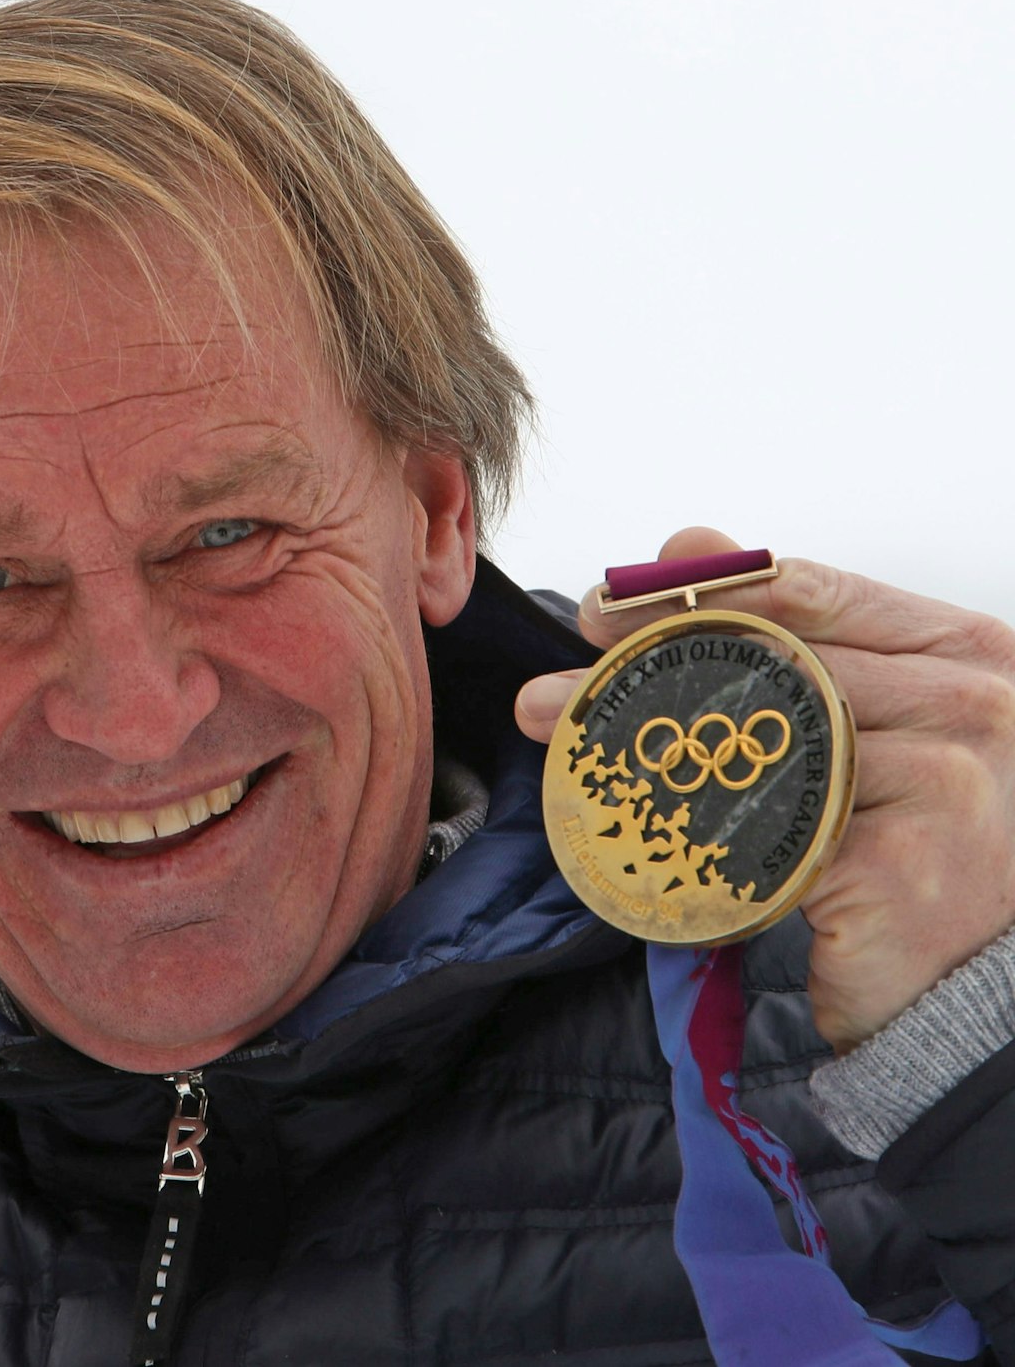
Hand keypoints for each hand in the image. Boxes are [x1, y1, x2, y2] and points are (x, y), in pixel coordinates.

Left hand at [514, 528, 1014, 1050]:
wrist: (986, 983)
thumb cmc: (922, 831)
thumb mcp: (879, 713)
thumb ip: (797, 635)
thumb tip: (688, 542)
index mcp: (964, 649)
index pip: (812, 593)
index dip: (697, 590)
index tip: (605, 603)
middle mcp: (971, 705)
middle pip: (769, 666)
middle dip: (642, 669)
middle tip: (554, 683)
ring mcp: (944, 783)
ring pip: (751, 746)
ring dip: (642, 746)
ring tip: (564, 745)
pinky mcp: (898, 865)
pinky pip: (760, 833)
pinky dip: (690, 830)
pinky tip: (638, 829)